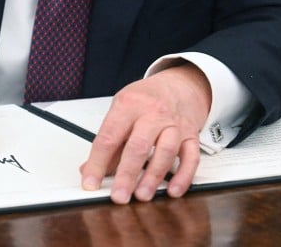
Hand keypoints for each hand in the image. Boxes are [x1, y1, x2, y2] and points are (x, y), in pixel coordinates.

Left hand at [80, 63, 210, 202]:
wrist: (179, 84)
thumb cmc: (147, 98)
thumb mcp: (121, 109)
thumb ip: (108, 140)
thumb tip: (89, 169)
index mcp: (128, 104)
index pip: (109, 137)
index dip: (98, 163)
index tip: (91, 182)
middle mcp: (153, 113)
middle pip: (138, 145)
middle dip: (127, 175)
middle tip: (118, 196)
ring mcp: (174, 124)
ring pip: (165, 151)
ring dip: (153, 177)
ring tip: (142, 195)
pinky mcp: (191, 135)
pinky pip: (191, 158)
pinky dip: (183, 176)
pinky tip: (172, 191)